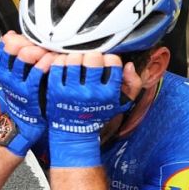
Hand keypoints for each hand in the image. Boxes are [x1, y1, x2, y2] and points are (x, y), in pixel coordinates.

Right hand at [0, 35, 53, 156]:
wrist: (24, 122)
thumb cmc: (23, 96)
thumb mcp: (14, 75)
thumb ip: (14, 56)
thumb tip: (10, 36)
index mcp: (2, 69)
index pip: (4, 45)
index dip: (19, 38)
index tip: (30, 37)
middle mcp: (7, 76)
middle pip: (14, 47)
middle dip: (30, 40)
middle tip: (42, 40)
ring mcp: (17, 84)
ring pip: (25, 55)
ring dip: (39, 48)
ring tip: (49, 47)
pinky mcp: (29, 92)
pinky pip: (36, 72)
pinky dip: (45, 62)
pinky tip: (53, 58)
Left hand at [43, 52, 131, 167]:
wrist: (76, 133)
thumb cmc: (99, 114)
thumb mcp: (122, 104)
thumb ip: (133, 84)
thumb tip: (128, 65)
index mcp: (109, 94)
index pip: (113, 62)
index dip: (110, 58)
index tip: (106, 62)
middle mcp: (91, 93)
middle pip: (93, 58)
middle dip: (93, 55)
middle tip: (90, 60)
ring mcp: (72, 92)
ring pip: (74, 59)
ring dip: (76, 57)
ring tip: (77, 61)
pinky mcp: (56, 92)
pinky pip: (57, 67)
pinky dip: (60, 61)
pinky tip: (64, 64)